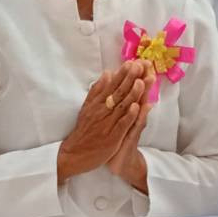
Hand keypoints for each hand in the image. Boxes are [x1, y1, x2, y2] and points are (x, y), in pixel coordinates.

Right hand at [58, 61, 145, 181]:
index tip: (132, 62)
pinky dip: (129, 115)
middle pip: (118, 93)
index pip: (112, 85)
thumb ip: (98, 90)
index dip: (122, 74)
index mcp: (97, 103)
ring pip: (122, 106)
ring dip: (132, 94)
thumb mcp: (88, 107)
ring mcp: (108, 124)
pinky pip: (122, 125)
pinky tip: (137, 107)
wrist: (76, 153)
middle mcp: (102, 111)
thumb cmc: (84, 130)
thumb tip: (107, 73)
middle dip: (129, 79)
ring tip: (141, 81)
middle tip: (140, 66)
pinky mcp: (112, 137)